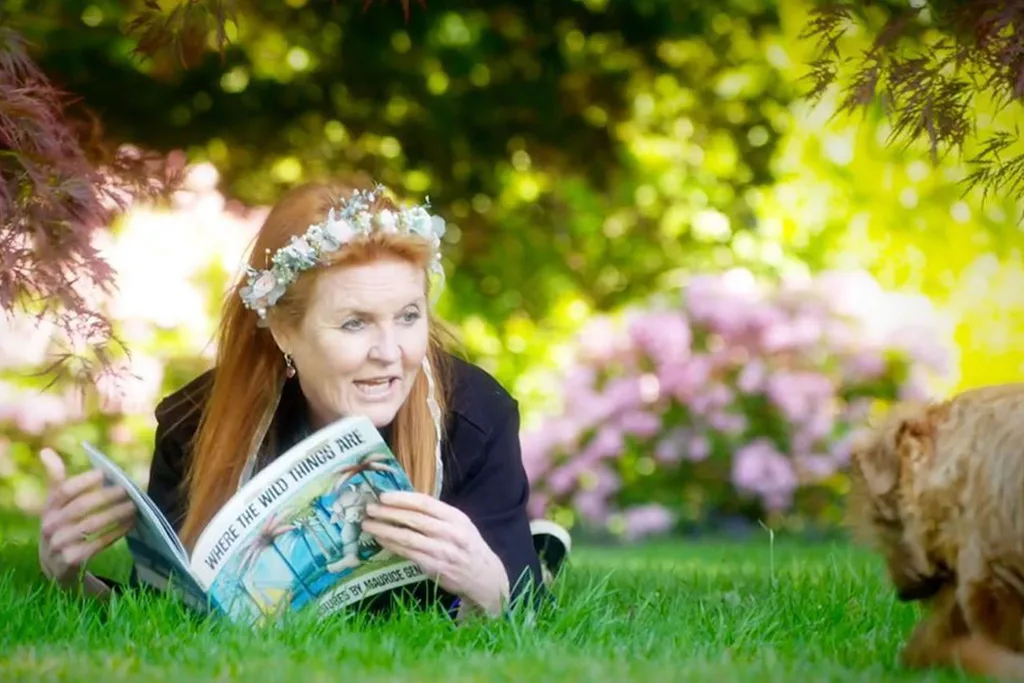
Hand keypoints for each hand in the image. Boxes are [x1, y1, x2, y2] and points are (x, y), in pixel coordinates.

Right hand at [38, 448, 135, 585]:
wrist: (54, 565)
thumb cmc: (59, 524)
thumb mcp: (54, 504)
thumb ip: (55, 478)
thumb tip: (46, 450)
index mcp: (47, 509)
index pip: (64, 491)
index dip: (84, 481)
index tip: (104, 472)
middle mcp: (50, 526)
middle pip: (80, 507)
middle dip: (106, 497)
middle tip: (127, 489)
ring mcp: (59, 545)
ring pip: (91, 526)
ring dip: (115, 514)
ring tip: (134, 505)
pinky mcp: (71, 561)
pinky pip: (97, 544)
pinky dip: (116, 533)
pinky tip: (130, 523)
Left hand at [363, 491, 509, 615]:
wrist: (484, 576)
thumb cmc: (466, 545)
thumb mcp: (459, 524)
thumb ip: (437, 515)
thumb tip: (404, 502)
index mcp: (456, 517)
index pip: (425, 503)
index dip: (402, 498)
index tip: (383, 496)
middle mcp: (451, 532)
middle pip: (415, 519)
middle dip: (389, 513)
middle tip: (369, 509)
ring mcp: (444, 551)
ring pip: (409, 538)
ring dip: (385, 530)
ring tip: (369, 525)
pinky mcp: (436, 568)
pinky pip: (409, 554)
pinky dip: (393, 546)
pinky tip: (381, 540)